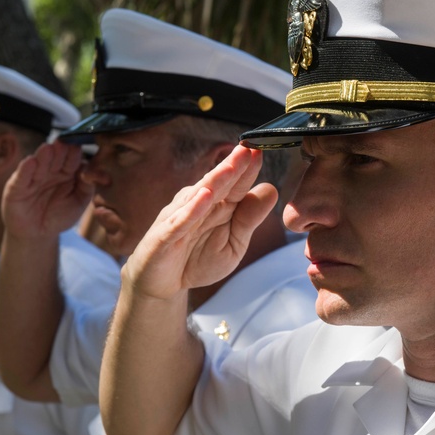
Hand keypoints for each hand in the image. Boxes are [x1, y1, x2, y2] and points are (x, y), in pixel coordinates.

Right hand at [1, 141, 93, 239]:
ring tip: (48, 148)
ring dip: (43, 156)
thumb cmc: (60, 215)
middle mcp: (49, 171)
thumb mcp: (78, 202)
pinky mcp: (17, 187)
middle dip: (59, 151)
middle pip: (55, 158)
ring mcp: (33, 177)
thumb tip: (90, 171)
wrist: (37, 234)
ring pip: (39, 164)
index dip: (74, 153)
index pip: (71, 159)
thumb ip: (87, 187)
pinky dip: (25, 169)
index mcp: (66, 172)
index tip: (79, 145)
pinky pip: (22, 177)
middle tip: (64, 143)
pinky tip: (30, 162)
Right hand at [123, 145, 276, 299]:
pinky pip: (178, 222)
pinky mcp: (163, 237)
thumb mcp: (233, 244)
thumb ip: (249, 219)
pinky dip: (191, 211)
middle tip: (249, 148)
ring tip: (231, 167)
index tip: (262, 148)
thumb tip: (272, 189)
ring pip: (198, 196)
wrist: (164, 285)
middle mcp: (196, 205)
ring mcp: (178, 218)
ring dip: (214, 181)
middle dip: (233, 165)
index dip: (247, 167)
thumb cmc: (197, 260)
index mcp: (217, 205)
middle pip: (217, 182)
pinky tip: (203, 198)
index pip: (235, 183)